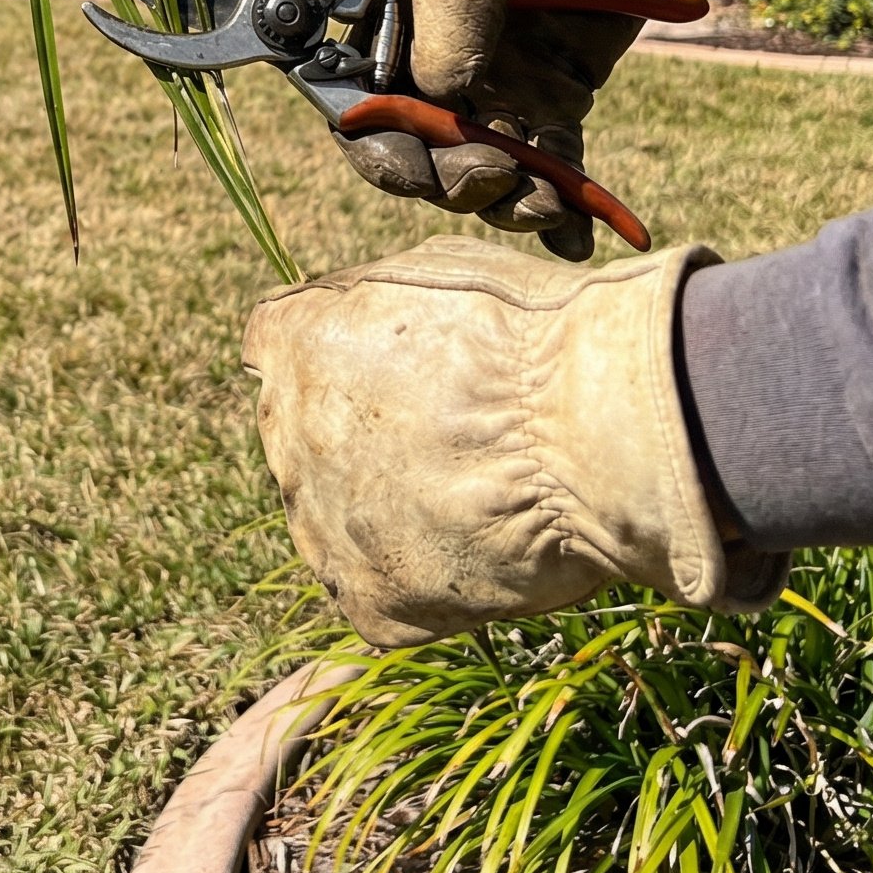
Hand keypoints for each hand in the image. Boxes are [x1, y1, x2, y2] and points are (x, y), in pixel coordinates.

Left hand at [242, 234, 785, 646]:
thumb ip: (371, 304)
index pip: (279, 353)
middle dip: (370, 440)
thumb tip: (351, 315)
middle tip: (460, 439)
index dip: (343, 362)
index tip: (401, 372)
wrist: (593, 427)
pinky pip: (383, 598)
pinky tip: (482, 552)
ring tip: (484, 497)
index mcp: (293, 342)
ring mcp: (321, 524)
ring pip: (340, 524)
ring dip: (393, 515)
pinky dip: (426, 584)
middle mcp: (286, 433)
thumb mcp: (437, 271)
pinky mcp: (372, 601)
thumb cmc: (534, 335)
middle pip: (309, 442)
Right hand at [338, 0, 763, 258]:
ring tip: (543, 203)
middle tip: (491, 175)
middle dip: (442, 176)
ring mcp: (494, 83)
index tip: (408, 160)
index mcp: (389, 7)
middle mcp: (432, 53)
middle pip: (412, 144)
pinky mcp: (553, 103)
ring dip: (502, 198)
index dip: (370, 136)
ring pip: (476, 165)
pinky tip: (574, 236)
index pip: (353, 90)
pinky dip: (558, 209)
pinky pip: (546, 167)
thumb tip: (439, 93)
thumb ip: (452, 1)